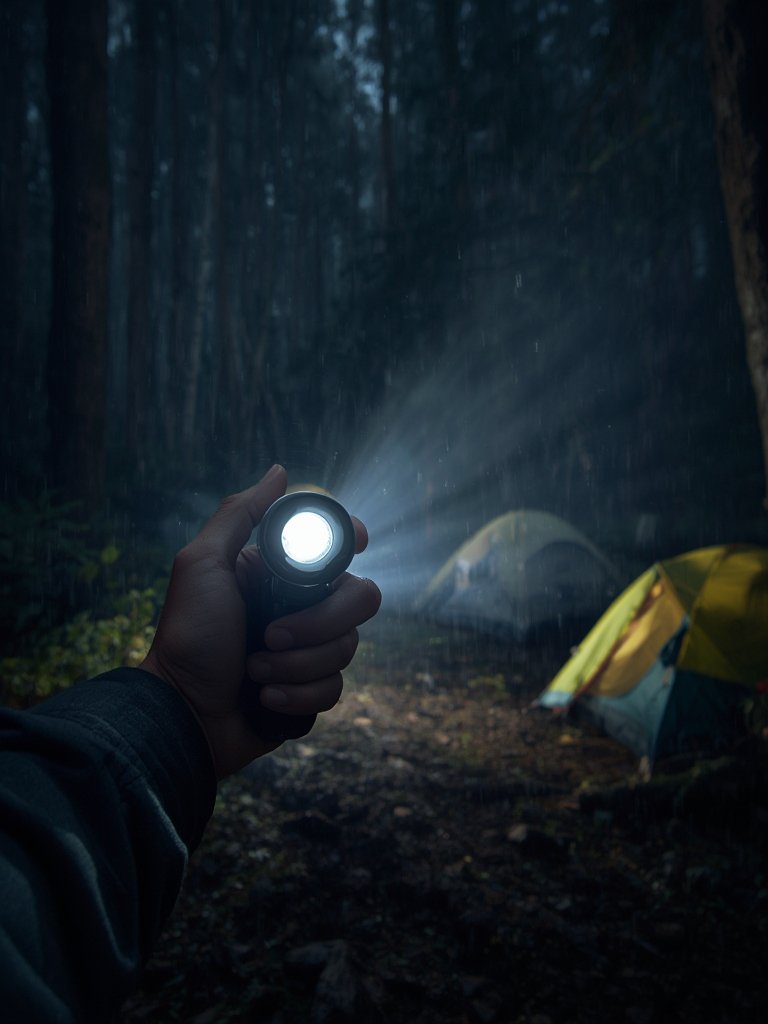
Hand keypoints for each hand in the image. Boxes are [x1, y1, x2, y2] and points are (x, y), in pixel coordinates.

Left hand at [140, 465, 380, 777]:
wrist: (181, 715)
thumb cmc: (187, 637)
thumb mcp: (202, 564)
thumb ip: (239, 515)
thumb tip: (279, 472)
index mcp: (282, 578)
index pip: (339, 554)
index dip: (352, 546)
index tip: (356, 546)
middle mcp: (302, 610)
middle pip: (359, 600)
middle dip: (319, 623)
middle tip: (271, 636)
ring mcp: (308, 653)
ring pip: (347, 649)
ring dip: (296, 666)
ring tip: (254, 674)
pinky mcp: (310, 693)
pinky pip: (334, 690)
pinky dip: (297, 698)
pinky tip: (263, 702)